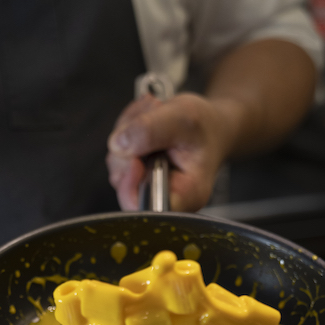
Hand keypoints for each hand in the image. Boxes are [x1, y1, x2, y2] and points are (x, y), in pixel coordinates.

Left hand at [107, 92, 236, 211]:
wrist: (208, 125)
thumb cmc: (204, 127)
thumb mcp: (184, 119)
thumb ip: (151, 130)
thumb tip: (118, 144)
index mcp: (186, 195)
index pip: (147, 210)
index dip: (131, 187)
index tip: (136, 160)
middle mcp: (163, 195)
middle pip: (124, 183)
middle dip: (131, 144)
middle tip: (153, 118)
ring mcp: (145, 184)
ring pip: (117, 161)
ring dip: (129, 129)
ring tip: (155, 114)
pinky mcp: (134, 173)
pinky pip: (116, 150)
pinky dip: (127, 128)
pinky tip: (148, 118)